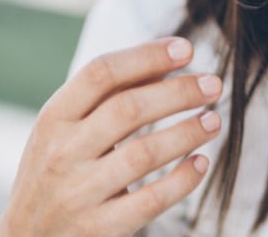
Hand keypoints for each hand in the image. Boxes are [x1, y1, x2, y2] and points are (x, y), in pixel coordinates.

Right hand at [0, 38, 222, 236]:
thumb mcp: (66, 128)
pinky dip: (182, 180)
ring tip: (214, 120)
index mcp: (53, 118)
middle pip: (128, 109)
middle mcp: (63, 152)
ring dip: (187, 132)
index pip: (100, 74)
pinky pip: (150, 201)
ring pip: (143, 154)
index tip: (186, 49)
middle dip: (178, 92)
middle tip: (213, 84)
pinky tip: (201, 162)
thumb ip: (109, 95)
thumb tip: (166, 61)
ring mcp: (79, 192)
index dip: (146, 56)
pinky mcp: (99, 228)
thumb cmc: (55, 169)